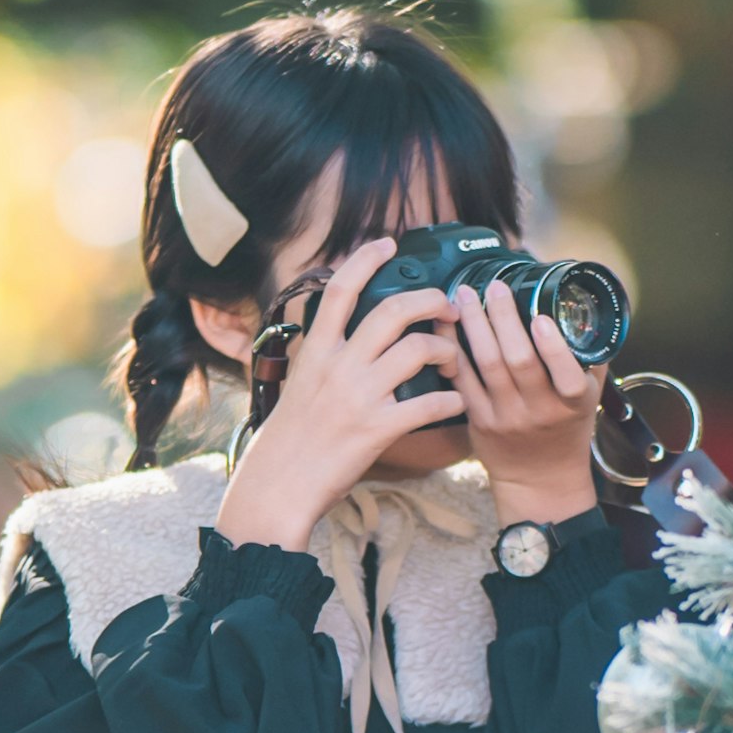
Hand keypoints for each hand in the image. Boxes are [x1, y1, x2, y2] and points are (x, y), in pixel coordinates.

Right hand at [208, 240, 455, 549]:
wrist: (277, 487)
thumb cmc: (285, 442)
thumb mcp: (295, 386)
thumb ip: (320, 360)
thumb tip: (337, 339)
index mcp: (315, 352)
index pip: (340, 290)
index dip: (365, 259)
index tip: (388, 244)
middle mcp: (338, 366)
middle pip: (393, 311)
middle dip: (430, 301)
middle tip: (448, 306)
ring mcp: (359, 396)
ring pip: (418, 350)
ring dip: (446, 350)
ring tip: (452, 360)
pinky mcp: (377, 428)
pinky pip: (428, 403)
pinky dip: (450, 401)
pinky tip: (455, 403)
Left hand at [424, 276, 605, 518]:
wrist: (540, 480)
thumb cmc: (566, 430)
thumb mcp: (588, 398)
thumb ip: (587, 358)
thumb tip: (586, 310)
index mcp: (572, 403)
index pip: (566, 375)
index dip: (553, 347)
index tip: (541, 318)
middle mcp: (538, 410)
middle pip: (517, 361)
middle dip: (504, 319)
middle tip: (495, 287)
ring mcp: (506, 416)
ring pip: (486, 365)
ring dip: (475, 325)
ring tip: (467, 295)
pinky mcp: (478, 420)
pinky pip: (462, 379)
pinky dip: (452, 348)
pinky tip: (447, 324)